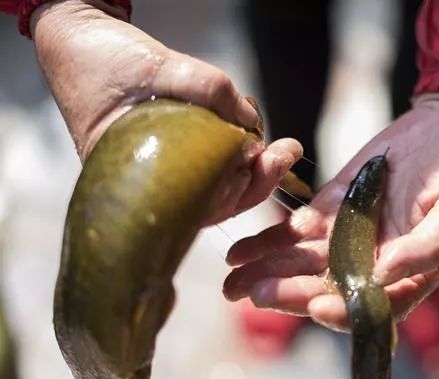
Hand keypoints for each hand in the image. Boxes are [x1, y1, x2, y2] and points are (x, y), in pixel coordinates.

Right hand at [30, 0, 300, 220]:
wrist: (75, 38)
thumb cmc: (101, 59)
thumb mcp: (157, 66)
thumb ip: (207, 89)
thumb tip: (251, 120)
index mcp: (134, 180)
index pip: (199, 204)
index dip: (242, 188)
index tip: (268, 159)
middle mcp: (150, 183)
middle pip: (215, 200)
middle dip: (258, 178)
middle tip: (288, 150)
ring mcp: (162, 169)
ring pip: (217, 184)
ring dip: (253, 167)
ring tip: (284, 146)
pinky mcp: (173, 150)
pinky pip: (210, 164)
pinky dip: (236, 152)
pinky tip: (255, 133)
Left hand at [223, 94, 438, 330]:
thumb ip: (430, 247)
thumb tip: (385, 275)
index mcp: (410, 275)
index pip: (373, 309)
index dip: (344, 311)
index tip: (316, 305)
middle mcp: (376, 264)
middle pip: (328, 289)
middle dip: (290, 293)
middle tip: (254, 293)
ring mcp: (352, 237)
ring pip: (304, 264)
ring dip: (269, 273)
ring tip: (233, 279)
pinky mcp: (333, 209)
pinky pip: (297, 230)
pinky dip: (270, 240)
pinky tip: (243, 250)